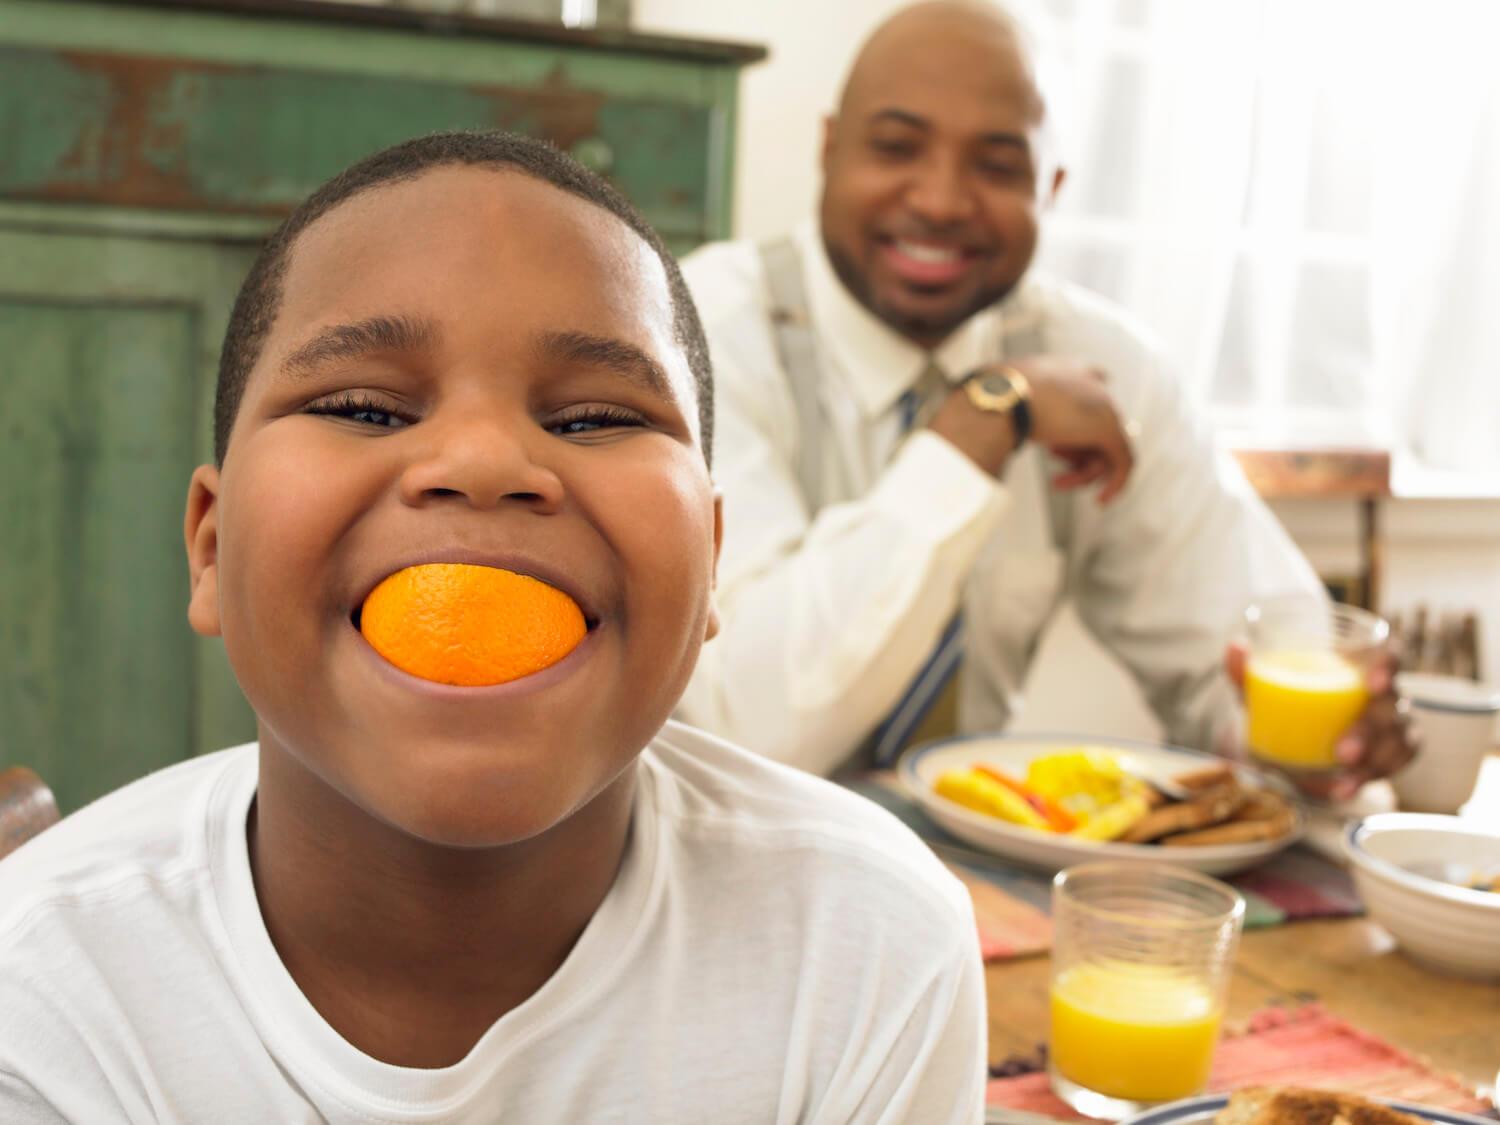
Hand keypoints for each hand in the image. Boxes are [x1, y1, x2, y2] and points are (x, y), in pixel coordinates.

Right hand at [927, 356, 1134, 500]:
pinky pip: (1123, 461)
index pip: (1091, 382)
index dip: (1078, 419)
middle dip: (1077, 452)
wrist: (994, 397)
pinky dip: (1116, 483)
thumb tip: (963, 421)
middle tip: (1056, 470)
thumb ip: (998, 408)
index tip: (1061, 445)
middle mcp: (1088, 380)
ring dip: (1083, 471)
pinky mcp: (1109, 427)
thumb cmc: (983, 399)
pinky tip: (1101, 500)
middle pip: (1096, 423)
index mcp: (1062, 367)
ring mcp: (1102, 403)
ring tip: (1058, 481)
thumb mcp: (993, 397)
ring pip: (1106, 445)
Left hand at [1225, 641, 1420, 800]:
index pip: (1389, 656)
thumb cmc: (1283, 705)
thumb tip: (1236, 647)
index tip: (1374, 683)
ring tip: (1343, 779)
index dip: (1389, 665)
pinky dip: (1368, 780)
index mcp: (1358, 667)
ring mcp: (1390, 726)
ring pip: (1399, 740)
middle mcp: (1381, 695)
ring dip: (1373, 761)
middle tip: (1343, 752)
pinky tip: (1343, 790)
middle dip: (1370, 731)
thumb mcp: (1260, 691)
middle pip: (1391, 706)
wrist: (1285, 745)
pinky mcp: (1388, 755)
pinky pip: (1394, 766)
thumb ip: (1247, 672)